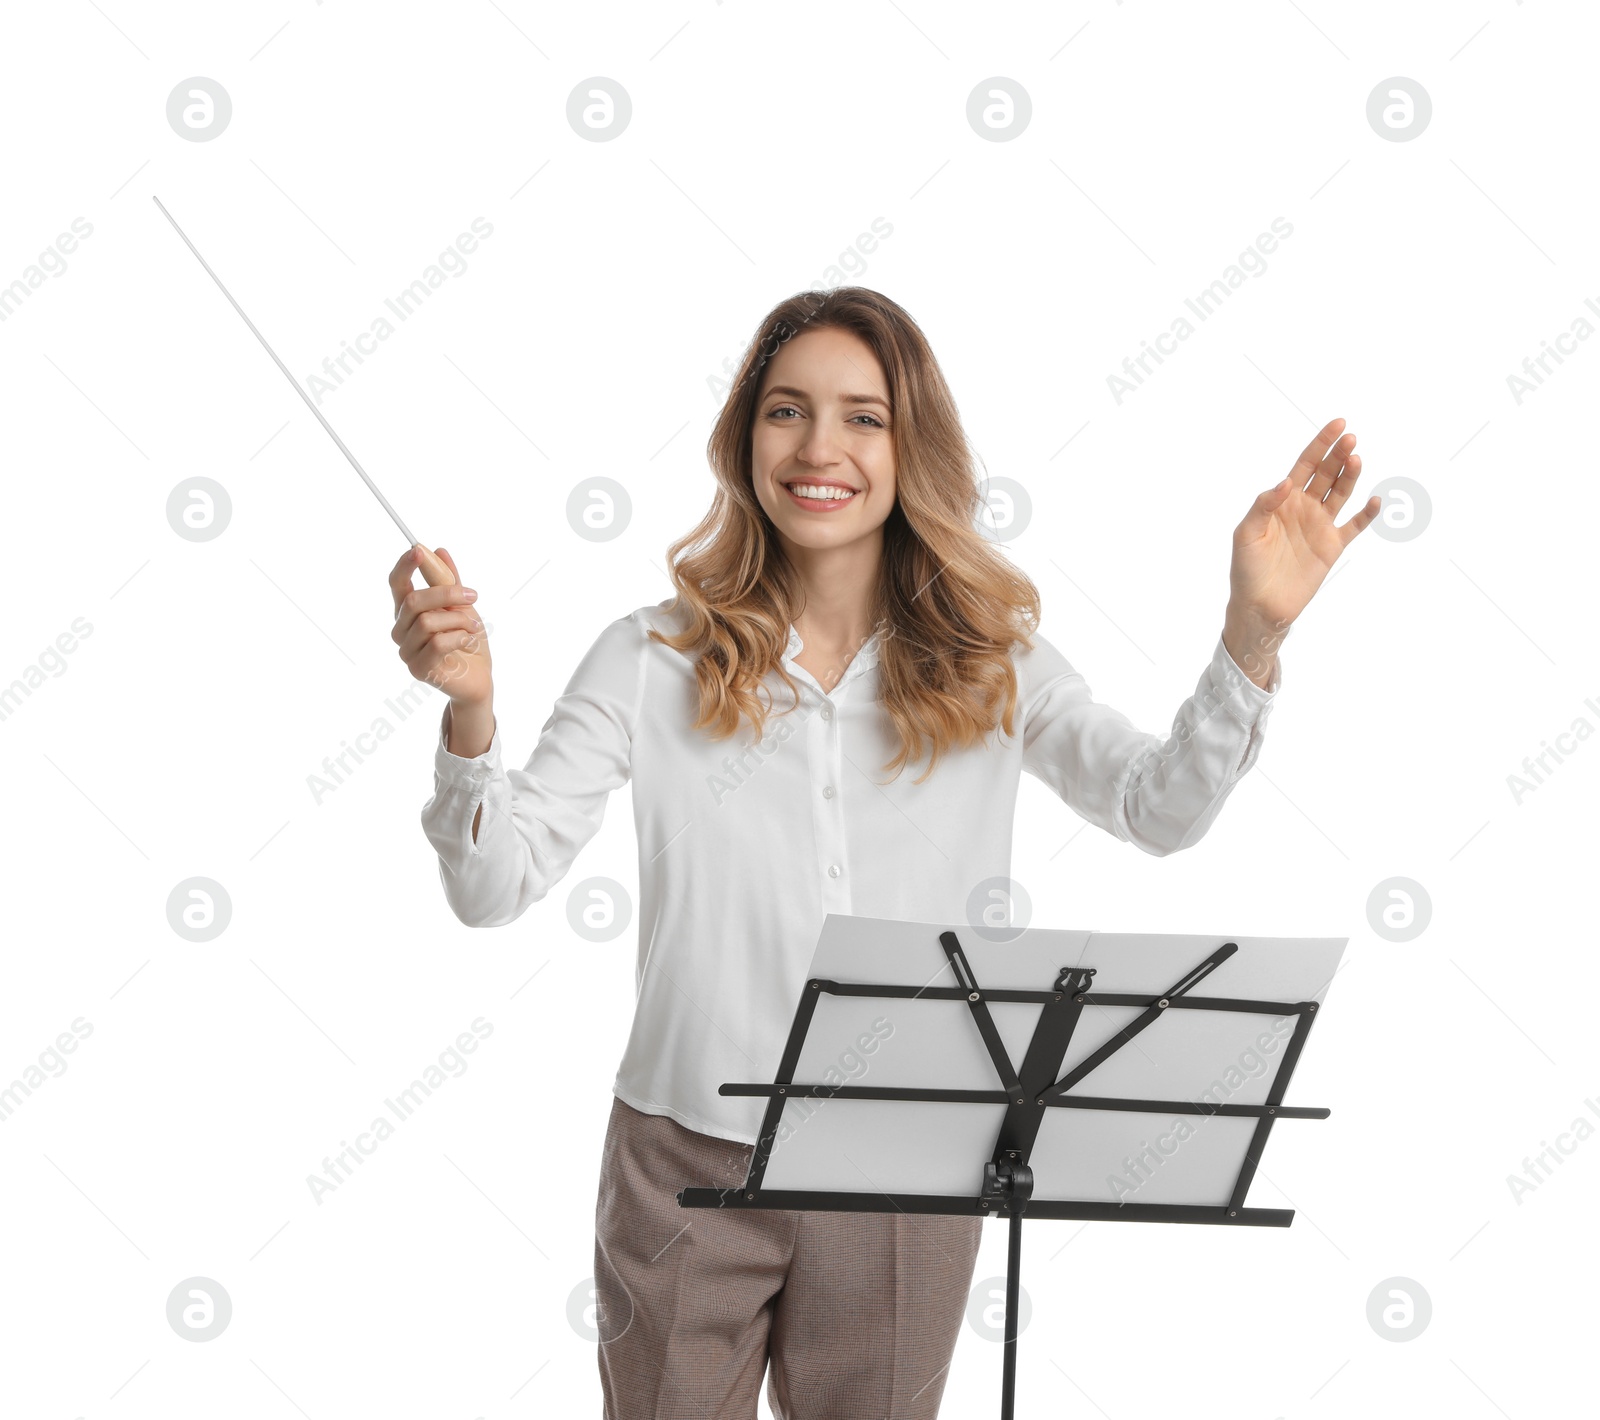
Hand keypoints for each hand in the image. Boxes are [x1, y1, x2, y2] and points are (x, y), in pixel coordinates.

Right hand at [388, 546, 492, 706]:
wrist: (480, 675)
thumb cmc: (468, 639)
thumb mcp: (462, 605)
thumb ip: (448, 581)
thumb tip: (438, 550)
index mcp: (408, 612)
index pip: (397, 585)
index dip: (405, 566)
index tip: (418, 549)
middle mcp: (401, 630)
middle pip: (413, 601)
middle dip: (446, 593)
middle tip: (473, 595)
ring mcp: (407, 651)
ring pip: (427, 622)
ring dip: (459, 620)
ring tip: (474, 628)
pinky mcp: (418, 669)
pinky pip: (437, 643)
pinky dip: (459, 637)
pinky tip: (467, 641)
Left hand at [1223, 417, 1379, 684]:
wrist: (1260, 607)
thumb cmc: (1246, 569)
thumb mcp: (1246, 534)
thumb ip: (1264, 505)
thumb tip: (1286, 482)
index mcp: (1282, 501)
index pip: (1304, 465)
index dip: (1320, 444)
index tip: (1338, 425)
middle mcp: (1304, 508)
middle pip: (1325, 474)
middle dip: (1337, 455)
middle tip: (1349, 439)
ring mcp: (1320, 526)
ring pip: (1341, 494)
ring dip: (1350, 476)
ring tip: (1356, 459)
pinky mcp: (1332, 547)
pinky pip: (1354, 526)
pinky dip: (1366, 514)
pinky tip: (1374, 501)